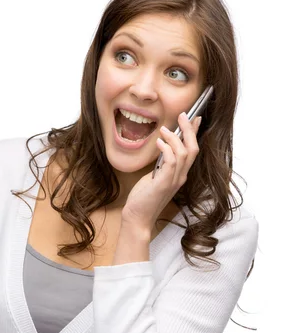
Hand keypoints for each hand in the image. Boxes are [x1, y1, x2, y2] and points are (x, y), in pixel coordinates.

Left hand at [121, 112, 201, 231]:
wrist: (138, 217)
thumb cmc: (144, 198)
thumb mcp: (155, 176)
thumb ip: (162, 164)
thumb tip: (163, 148)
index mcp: (180, 174)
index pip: (192, 151)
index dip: (195, 133)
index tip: (195, 118)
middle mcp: (181, 177)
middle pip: (193, 149)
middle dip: (190, 130)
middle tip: (183, 115)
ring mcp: (174, 181)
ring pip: (184, 153)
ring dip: (175, 138)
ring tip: (164, 130)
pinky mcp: (164, 184)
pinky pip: (171, 162)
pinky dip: (167, 149)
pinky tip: (159, 142)